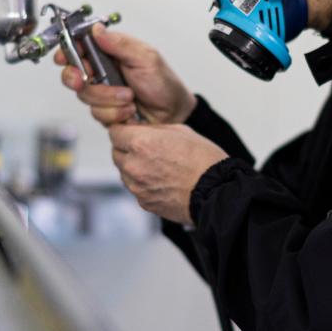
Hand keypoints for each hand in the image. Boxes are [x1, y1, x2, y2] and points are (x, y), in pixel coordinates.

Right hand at [55, 25, 196, 125]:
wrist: (174, 114)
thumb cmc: (164, 84)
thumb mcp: (146, 58)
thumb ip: (120, 44)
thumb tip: (97, 30)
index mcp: (111, 52)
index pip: (80, 47)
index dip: (67, 52)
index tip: (63, 58)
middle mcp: (103, 71)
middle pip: (73, 73)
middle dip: (77, 79)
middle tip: (83, 81)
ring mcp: (103, 93)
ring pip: (85, 96)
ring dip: (107, 98)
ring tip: (129, 97)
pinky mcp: (106, 111)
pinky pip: (97, 113)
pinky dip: (114, 113)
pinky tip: (129, 110)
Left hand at [108, 123, 227, 225]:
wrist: (216, 191)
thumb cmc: (203, 158)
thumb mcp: (180, 130)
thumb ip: (153, 129)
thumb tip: (139, 128)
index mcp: (141, 143)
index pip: (115, 132)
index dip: (124, 130)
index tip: (133, 131)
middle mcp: (133, 165)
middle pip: (116, 153)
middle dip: (127, 148)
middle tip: (147, 148)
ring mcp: (137, 187)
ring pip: (124, 172)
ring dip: (134, 166)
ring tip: (158, 165)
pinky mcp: (144, 202)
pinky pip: (135, 188)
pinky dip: (143, 183)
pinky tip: (163, 180)